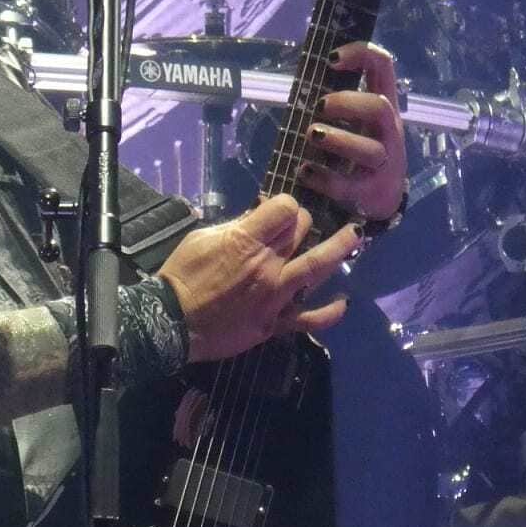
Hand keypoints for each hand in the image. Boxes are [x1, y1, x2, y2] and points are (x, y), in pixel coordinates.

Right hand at [160, 193, 362, 363]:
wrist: (171, 321)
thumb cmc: (181, 275)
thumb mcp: (201, 238)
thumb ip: (234, 227)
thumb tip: (257, 218)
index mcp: (246, 240)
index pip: (285, 208)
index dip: (283, 204)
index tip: (274, 209)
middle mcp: (268, 265)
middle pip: (302, 229)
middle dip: (300, 221)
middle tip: (294, 226)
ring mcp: (275, 295)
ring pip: (317, 266)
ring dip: (339, 248)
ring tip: (354, 237)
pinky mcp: (275, 322)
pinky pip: (310, 318)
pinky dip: (330, 312)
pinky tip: (343, 302)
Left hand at [297, 41, 406, 223]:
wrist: (378, 201)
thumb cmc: (355, 153)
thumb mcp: (354, 123)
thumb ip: (335, 105)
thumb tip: (300, 84)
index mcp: (383, 106)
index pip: (383, 66)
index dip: (360, 54)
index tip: (330, 58)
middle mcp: (389, 132)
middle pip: (380, 108)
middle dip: (348, 103)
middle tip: (319, 107)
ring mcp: (384, 163)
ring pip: (370, 149)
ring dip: (339, 139)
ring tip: (312, 135)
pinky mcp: (371, 193)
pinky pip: (350, 186)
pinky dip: (324, 178)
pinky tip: (304, 171)